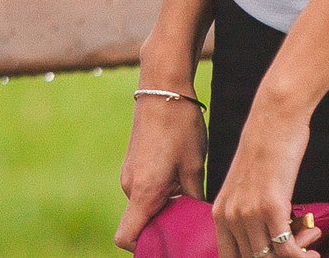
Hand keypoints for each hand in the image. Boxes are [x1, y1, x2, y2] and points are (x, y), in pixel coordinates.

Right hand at [112, 91, 206, 248]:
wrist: (162, 86)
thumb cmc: (180, 124)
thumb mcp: (193, 166)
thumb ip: (193, 200)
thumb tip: (201, 225)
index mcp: (143, 191)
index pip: (127, 237)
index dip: (144, 249)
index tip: (171, 247)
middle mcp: (130, 186)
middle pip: (140, 225)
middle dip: (165, 230)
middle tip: (193, 226)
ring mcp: (130, 174)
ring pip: (146, 208)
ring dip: (166, 211)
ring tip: (193, 200)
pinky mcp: (134, 164)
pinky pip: (145, 192)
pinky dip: (162, 196)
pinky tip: (184, 183)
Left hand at [209, 95, 321, 257]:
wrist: (274, 119)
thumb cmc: (265, 151)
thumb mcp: (245, 187)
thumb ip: (247, 215)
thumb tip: (266, 243)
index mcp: (219, 213)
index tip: (275, 255)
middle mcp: (229, 217)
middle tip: (301, 246)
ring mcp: (248, 213)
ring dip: (296, 255)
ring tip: (311, 241)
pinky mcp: (271, 208)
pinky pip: (287, 250)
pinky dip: (303, 255)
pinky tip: (314, 244)